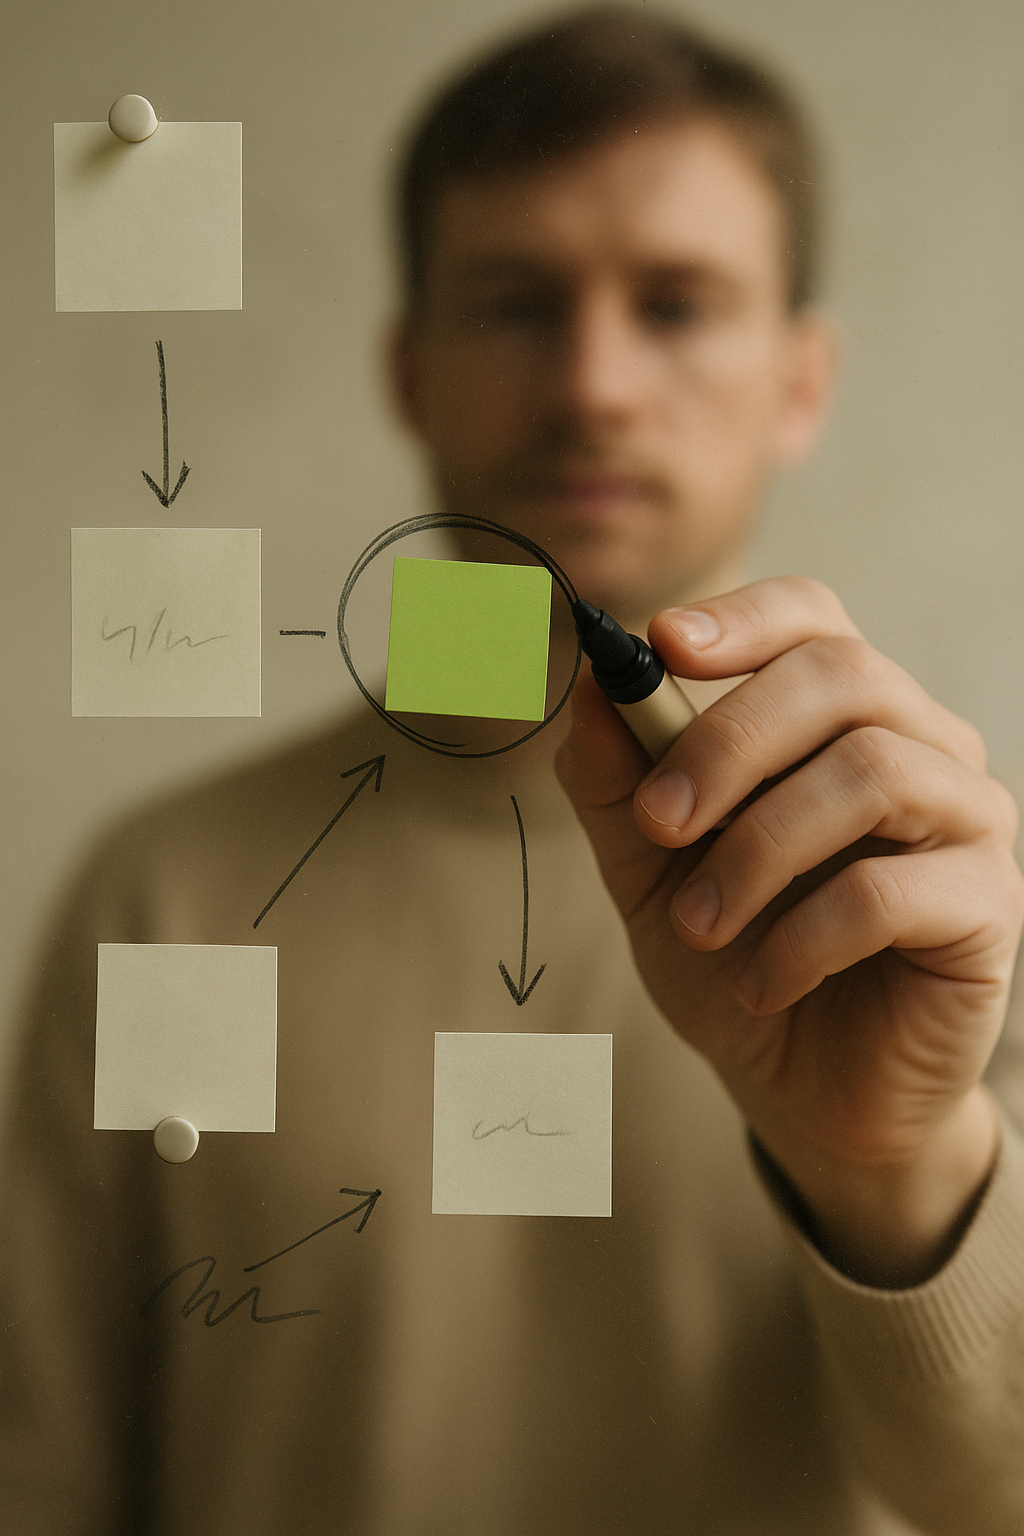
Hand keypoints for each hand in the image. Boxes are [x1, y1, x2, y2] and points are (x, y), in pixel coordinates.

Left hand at [556, 578, 1023, 1284]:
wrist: (805, 1089)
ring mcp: (966, 818)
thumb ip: (617, 783)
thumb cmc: (735, 955)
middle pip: (843, 674)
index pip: (812, 616)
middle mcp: (919, 743)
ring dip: (758, 849)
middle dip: (728, 740)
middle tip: (657, 822)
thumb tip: (588, 689)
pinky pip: (892, 891)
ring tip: (698, 926)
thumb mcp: (648, 869)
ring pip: (874, 771)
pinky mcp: (987, 905)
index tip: (660, 645)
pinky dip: (804, 937)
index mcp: (839, 713)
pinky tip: (762, 985)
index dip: (742, 618)